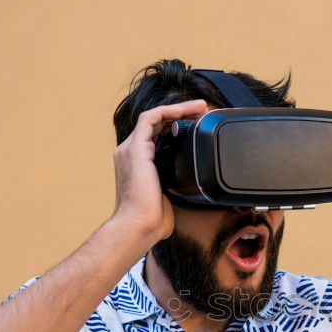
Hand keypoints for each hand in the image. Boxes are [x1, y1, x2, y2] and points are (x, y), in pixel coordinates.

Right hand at [110, 99, 208, 241]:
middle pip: (155, 123)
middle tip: (202, 111)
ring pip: (154, 117)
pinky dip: (169, 111)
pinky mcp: (136, 149)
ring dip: (178, 109)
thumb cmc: (152, 219)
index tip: (197, 124)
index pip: (155, 136)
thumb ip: (176, 187)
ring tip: (199, 107)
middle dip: (180, 114)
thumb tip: (194, 191)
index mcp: (136, 164)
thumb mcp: (168, 197)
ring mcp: (131, 149)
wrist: (138, 225)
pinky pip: (151, 118)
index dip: (175, 126)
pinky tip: (186, 111)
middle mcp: (129, 153)